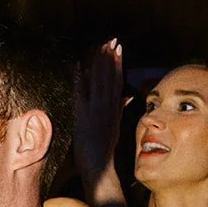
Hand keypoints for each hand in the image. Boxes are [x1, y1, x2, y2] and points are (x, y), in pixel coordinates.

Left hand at [73, 40, 127, 183]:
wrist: (100, 166)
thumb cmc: (105, 151)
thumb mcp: (116, 127)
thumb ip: (121, 109)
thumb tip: (129, 95)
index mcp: (115, 109)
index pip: (118, 81)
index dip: (118, 64)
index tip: (118, 48)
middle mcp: (108, 107)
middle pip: (110, 77)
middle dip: (110, 57)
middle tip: (111, 40)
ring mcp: (96, 111)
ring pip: (99, 82)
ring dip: (99, 63)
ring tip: (100, 46)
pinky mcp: (84, 116)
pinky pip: (81, 93)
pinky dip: (80, 79)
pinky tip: (78, 65)